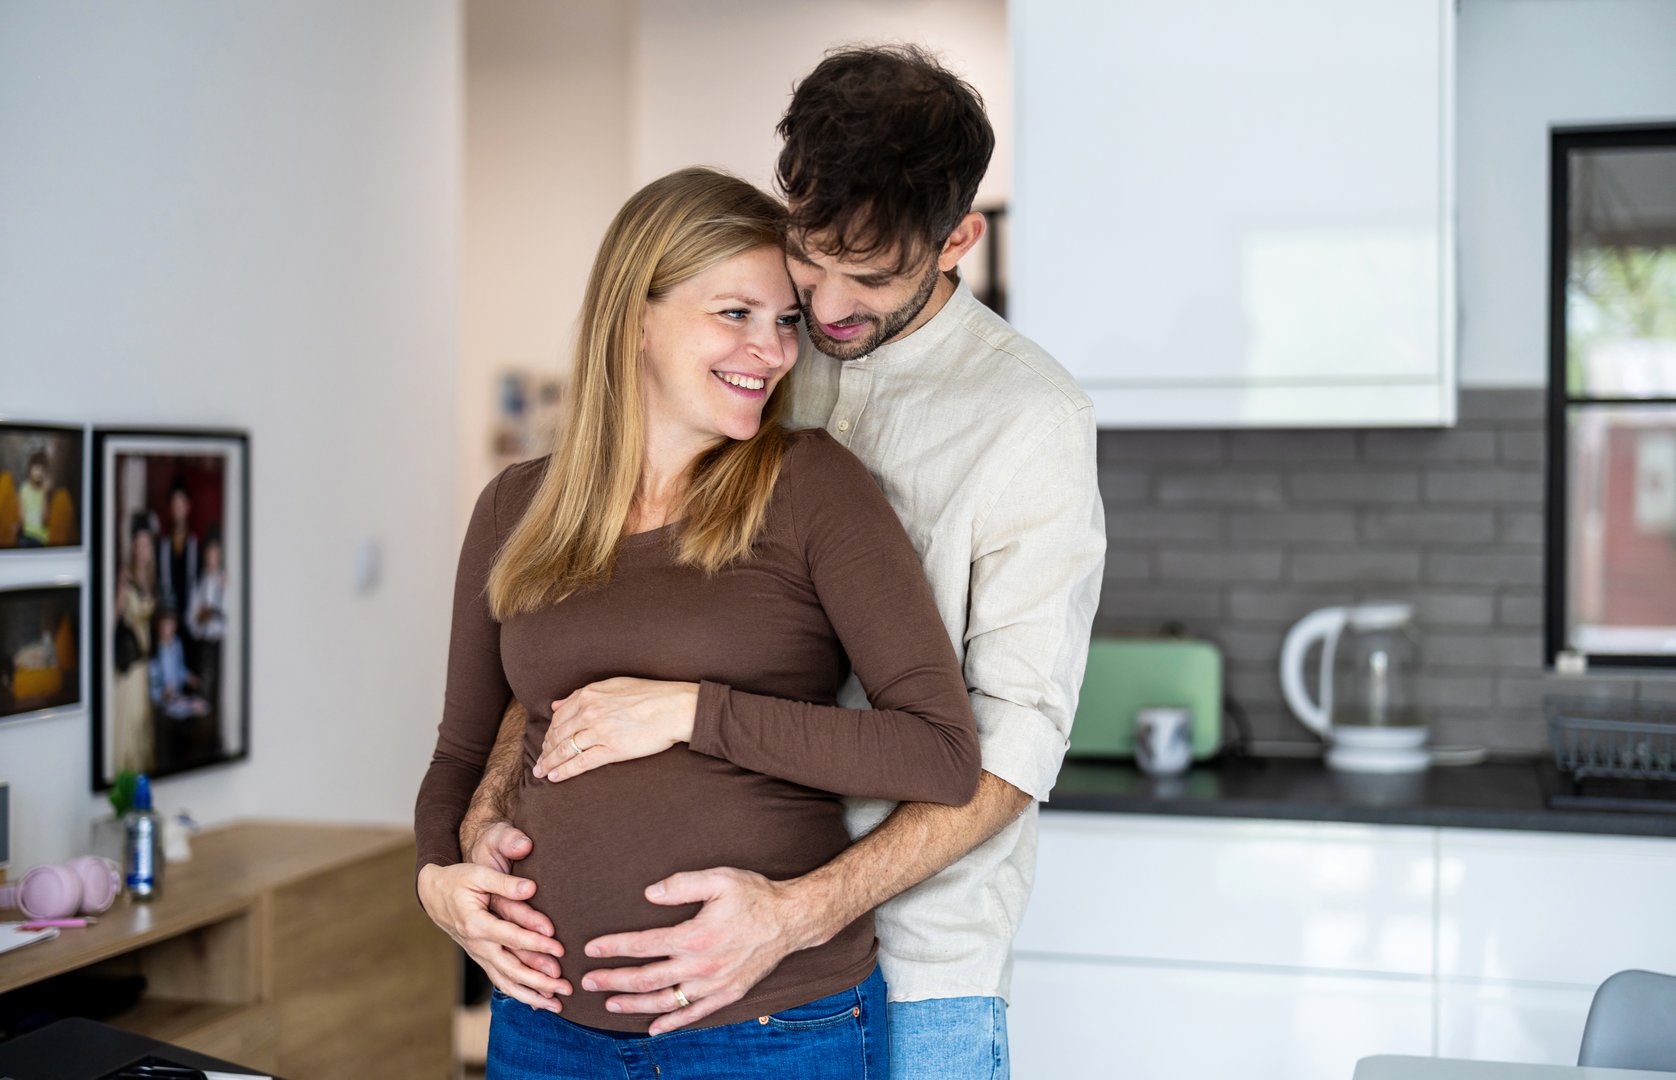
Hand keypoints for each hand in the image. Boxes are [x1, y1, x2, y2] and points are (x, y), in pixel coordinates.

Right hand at [417, 859, 568, 1012]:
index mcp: (477, 924)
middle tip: (566, 987)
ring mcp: (480, 955)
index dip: (536, 944)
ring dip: (532, 995)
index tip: (560, 950)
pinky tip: (537, 1002)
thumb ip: (505, 883)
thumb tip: (531, 888)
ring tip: (557, 1005)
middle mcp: (478, 945)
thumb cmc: (458, 881)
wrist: (434, 894)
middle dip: (540, 981)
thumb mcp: (478, 875)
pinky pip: (500, 981)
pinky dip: (519, 994)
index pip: (512, 938)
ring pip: (506, 982)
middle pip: (512, 969)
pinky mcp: (482, 958)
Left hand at [535, 677, 699, 781]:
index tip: (546, 743)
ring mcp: (599, 731)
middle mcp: (589, 712)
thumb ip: (582, 694)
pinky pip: (581, 763)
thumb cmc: (649, 694)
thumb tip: (557, 704)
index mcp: (589, 695)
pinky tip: (555, 777)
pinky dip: (565, 771)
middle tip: (539, 762)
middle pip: (558, 735)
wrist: (673, 707)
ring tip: (542, 772)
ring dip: (550, 762)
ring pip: (566, 750)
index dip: (549, 733)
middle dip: (546, 750)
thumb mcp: (613, 685)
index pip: (559, 717)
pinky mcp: (610, 749)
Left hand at [580, 867, 819, 1034]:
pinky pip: (694, 1014)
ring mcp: (714, 984)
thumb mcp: (719, 879)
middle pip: (647, 979)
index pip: (643, 945)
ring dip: (634, 1005)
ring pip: (665, 1001)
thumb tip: (649, 893)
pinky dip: (671, 1023)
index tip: (591, 948)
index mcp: (694, 936)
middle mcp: (701, 966)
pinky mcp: (727, 994)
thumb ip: (681, 884)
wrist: (792, 919)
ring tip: (610, 1005)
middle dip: (613, 981)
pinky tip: (653, 1028)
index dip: (614, 947)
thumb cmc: (755, 895)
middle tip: (588, 982)